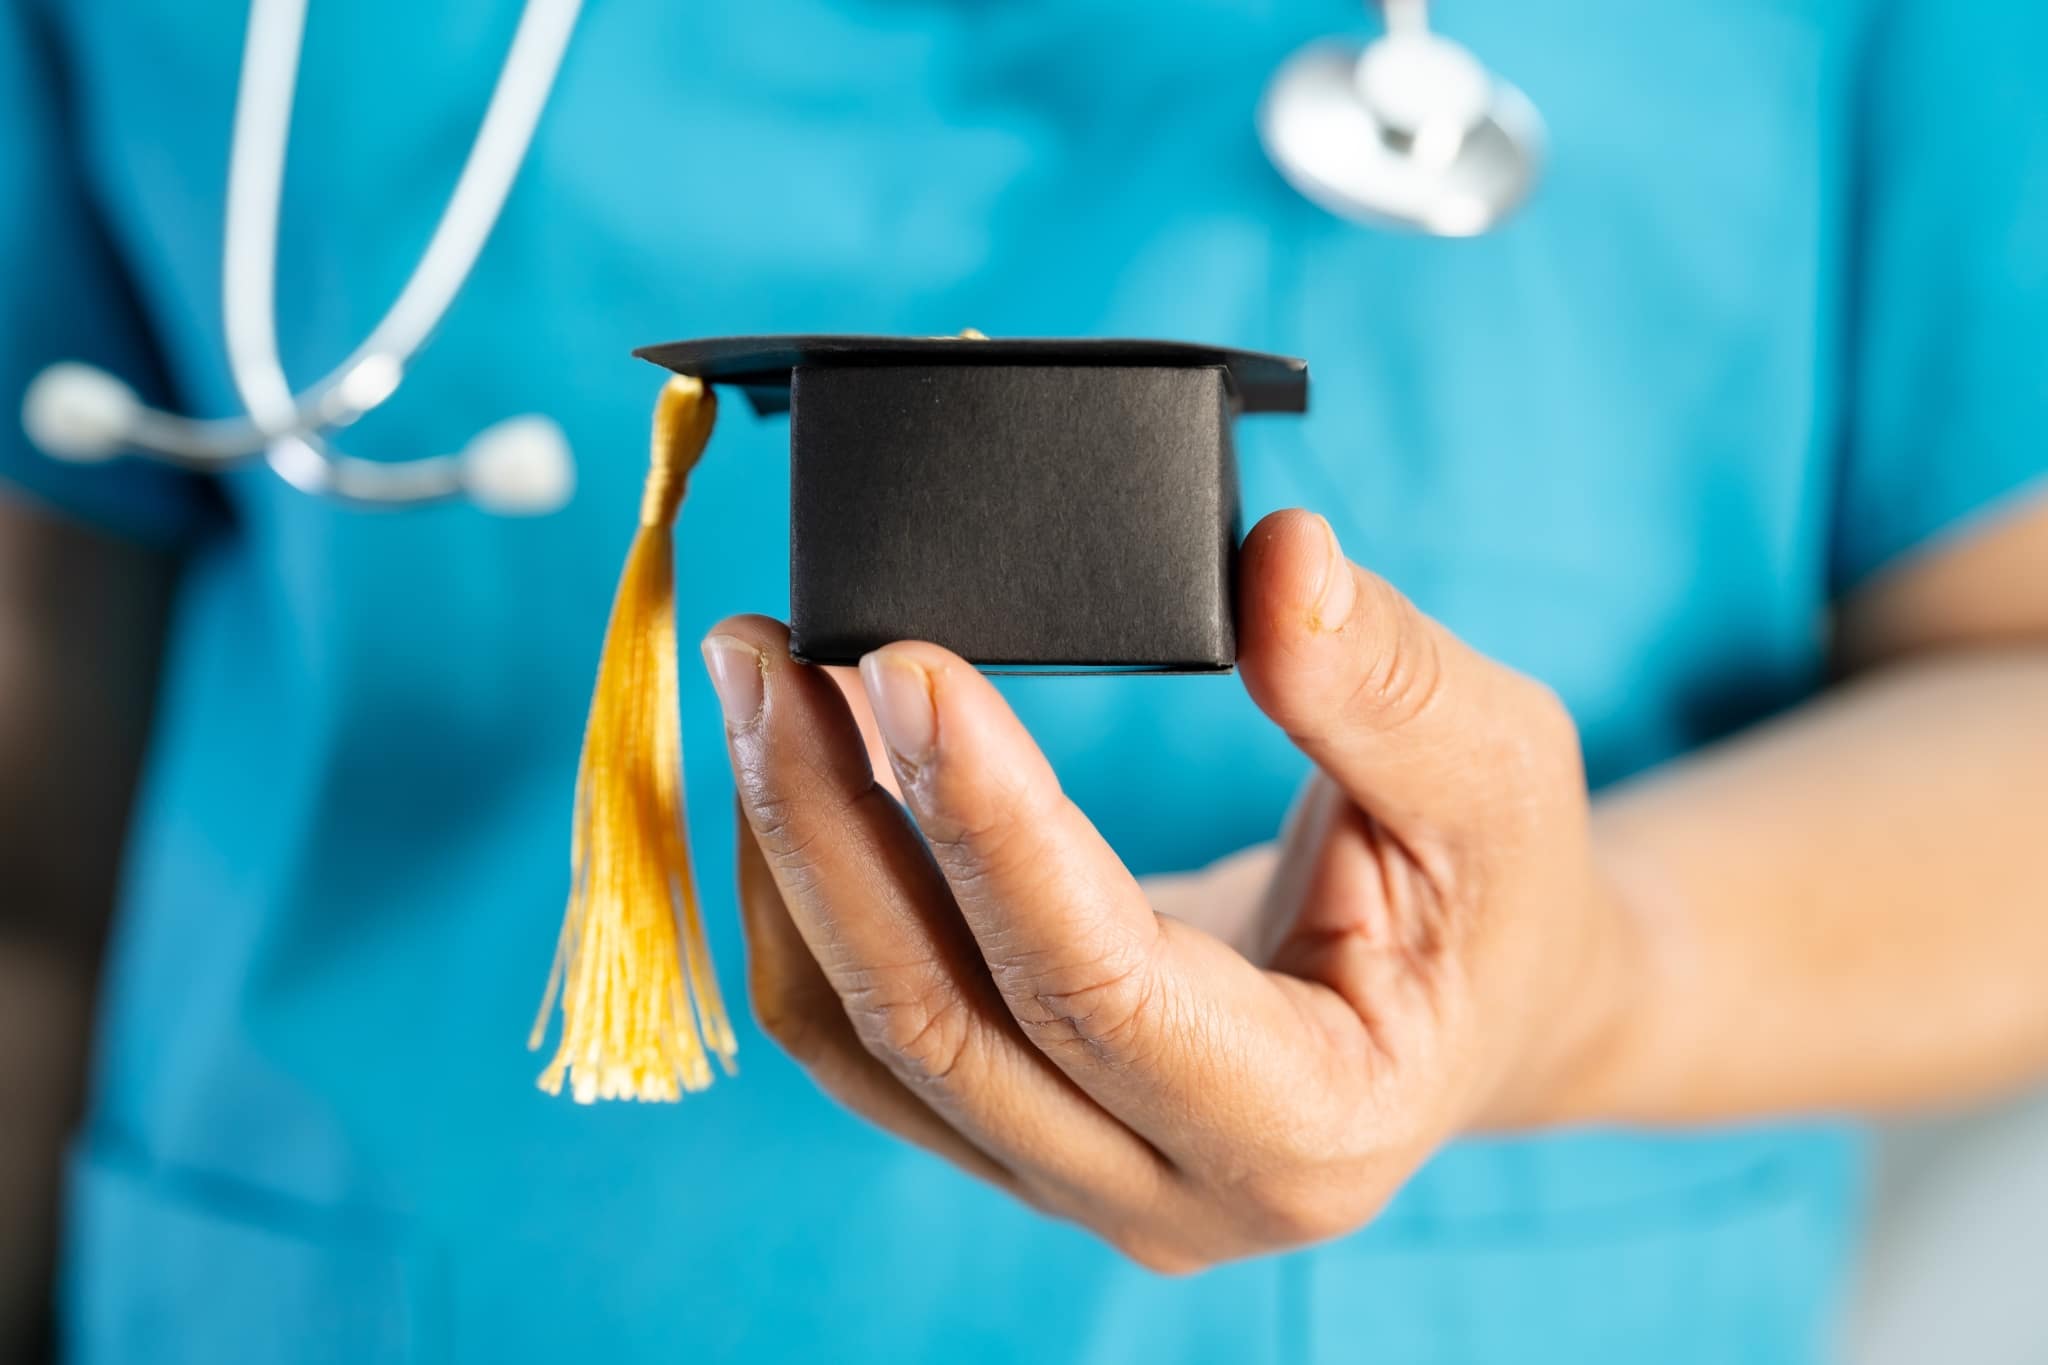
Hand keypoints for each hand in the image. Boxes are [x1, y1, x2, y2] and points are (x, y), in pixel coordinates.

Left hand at [699, 509, 1636, 1271]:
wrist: (1476, 1007)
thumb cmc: (1498, 893)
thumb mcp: (1501, 773)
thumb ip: (1390, 684)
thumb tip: (1278, 560)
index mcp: (1310, 1124)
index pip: (1097, 986)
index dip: (987, 824)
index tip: (902, 661)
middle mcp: (1169, 1191)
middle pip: (938, 1022)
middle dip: (829, 825)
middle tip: (767, 648)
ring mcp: (1075, 1176)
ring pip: (865, 1040)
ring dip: (786, 856)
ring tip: (755, 684)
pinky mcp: (1013, 1130)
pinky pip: (859, 1037)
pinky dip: (801, 902)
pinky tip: (784, 776)